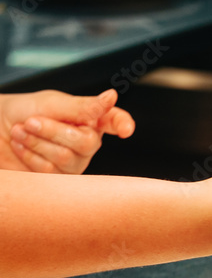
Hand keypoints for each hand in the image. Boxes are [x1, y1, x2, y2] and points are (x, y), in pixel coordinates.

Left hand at [0, 89, 134, 173]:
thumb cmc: (20, 112)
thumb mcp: (50, 103)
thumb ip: (81, 106)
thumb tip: (111, 99)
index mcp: (90, 120)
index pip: (115, 121)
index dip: (123, 125)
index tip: (125, 130)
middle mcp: (87, 143)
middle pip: (87, 143)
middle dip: (54, 131)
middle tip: (31, 121)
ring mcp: (74, 162)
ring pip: (67, 158)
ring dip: (37, 142)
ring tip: (21, 131)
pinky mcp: (58, 179)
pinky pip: (51, 171)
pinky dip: (31, 155)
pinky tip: (21, 147)